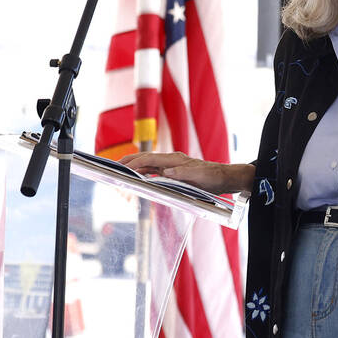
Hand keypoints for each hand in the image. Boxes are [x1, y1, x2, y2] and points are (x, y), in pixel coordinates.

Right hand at [119, 151, 254, 194]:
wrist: (225, 178)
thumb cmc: (214, 177)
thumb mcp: (201, 177)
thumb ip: (183, 173)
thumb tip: (167, 172)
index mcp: (175, 159)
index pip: (149, 159)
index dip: (134, 163)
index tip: (121, 168)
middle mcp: (171, 160)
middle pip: (144, 158)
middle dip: (128, 162)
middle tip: (113, 168)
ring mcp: (172, 165)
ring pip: (148, 164)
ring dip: (134, 167)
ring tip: (120, 173)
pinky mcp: (174, 172)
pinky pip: (154, 171)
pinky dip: (143, 172)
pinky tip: (137, 177)